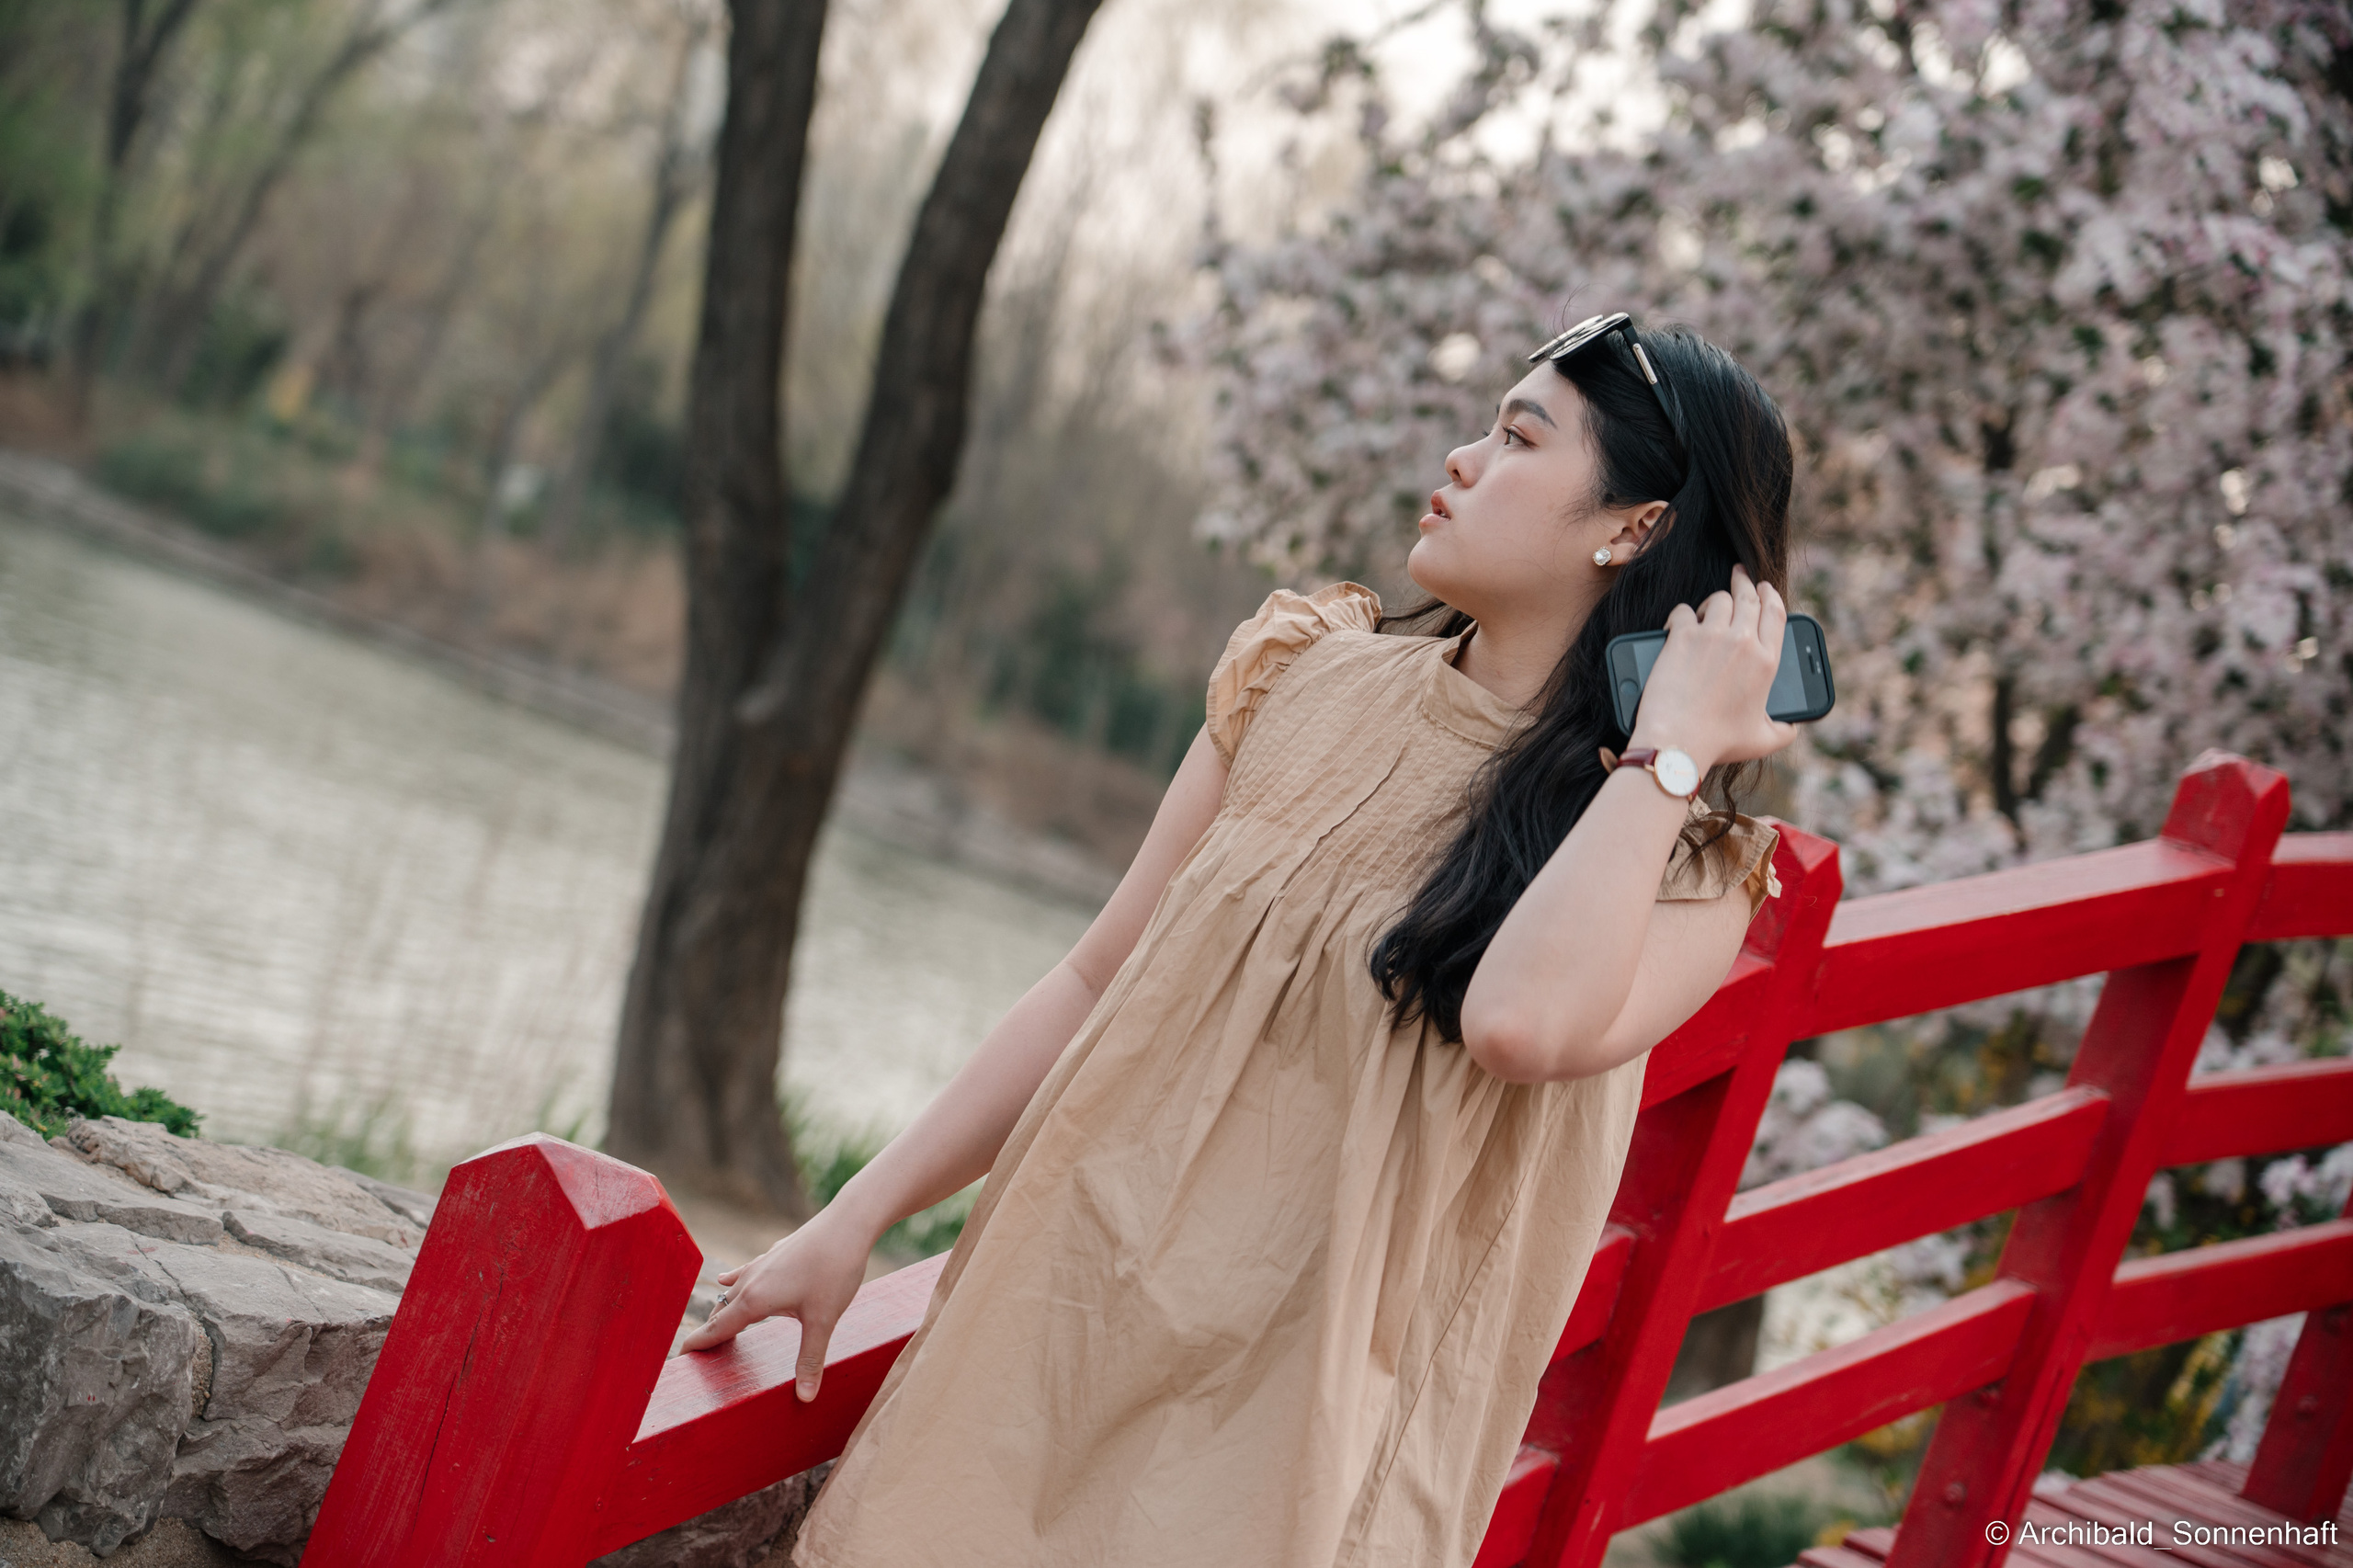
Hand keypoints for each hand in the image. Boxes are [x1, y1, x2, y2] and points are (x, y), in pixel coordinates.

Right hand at [678, 1206, 873, 1400]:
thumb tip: (805, 1397)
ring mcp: (761, 1264)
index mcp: (754, 1300)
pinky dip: (733, 1283)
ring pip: (731, 1292)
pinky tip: (726, 1280)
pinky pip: (745, 1273)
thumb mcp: (823, 1320)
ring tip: (715, 1328)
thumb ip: (811, 1359)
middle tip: (698, 1357)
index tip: (678, 1361)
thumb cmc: (835, 1270)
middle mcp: (750, 1281)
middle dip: (708, 1334)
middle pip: (720, 1313)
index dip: (697, 1346)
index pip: (716, 1330)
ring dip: (722, 1311)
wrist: (847, 1223)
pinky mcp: (774, 1254)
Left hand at [1626, 563, 1799, 770]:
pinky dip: (1680, 615)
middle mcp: (1743, 643)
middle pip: (1748, 597)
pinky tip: (1677, 625)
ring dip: (1714, 601)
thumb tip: (1793, 727)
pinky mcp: (1681, 637)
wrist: (1678, 742)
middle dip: (1745, 582)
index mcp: (1766, 662)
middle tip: (1741, 575)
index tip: (1766, 587)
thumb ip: (1784, 731)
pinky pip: (1683, 611)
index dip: (1771, 595)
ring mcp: (1711, 636)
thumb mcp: (1762, 741)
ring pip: (1718, 600)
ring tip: (1708, 608)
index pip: (1776, 613)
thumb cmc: (1718, 743)